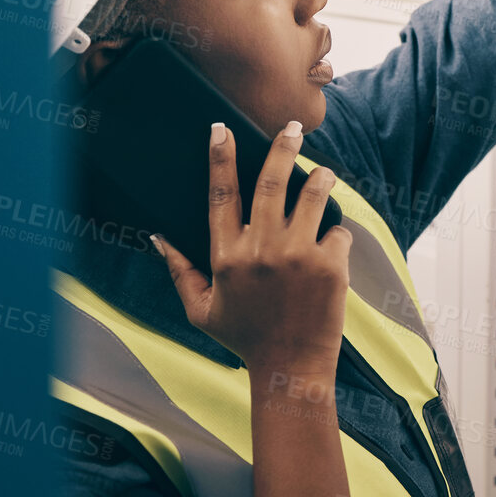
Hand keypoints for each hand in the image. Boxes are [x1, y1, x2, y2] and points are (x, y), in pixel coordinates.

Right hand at [154, 120, 352, 376]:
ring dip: (320, 178)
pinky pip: (338, 231)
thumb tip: (157, 237)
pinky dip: (337, 233)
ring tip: (323, 173)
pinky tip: (333, 244)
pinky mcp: (330, 266)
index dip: (220, 158)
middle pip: (270, 182)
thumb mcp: (200, 310)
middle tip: (293, 127)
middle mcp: (261, 250)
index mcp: (227, 257)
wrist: (290, 368)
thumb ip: (179, 271)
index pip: (221, 194)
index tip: (222, 129)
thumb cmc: (244, 338)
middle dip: (282, 147)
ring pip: (312, 196)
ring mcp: (298, 256)